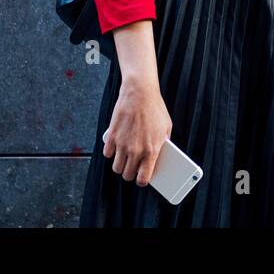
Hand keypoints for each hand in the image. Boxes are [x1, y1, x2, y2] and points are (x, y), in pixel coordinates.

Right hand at [102, 74, 172, 188]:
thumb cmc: (155, 109)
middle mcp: (136, 150)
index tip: (141, 178)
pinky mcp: (112, 136)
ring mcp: (122, 144)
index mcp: (151, 150)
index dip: (141, 181)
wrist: (140, 93)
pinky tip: (116, 147)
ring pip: (116, 167)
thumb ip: (162, 144)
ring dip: (120, 165)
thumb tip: (157, 156)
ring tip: (124, 159)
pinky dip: (111, 152)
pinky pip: (107, 154)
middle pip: (127, 175)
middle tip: (132, 167)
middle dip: (130, 173)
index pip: (143, 178)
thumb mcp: (166, 128)